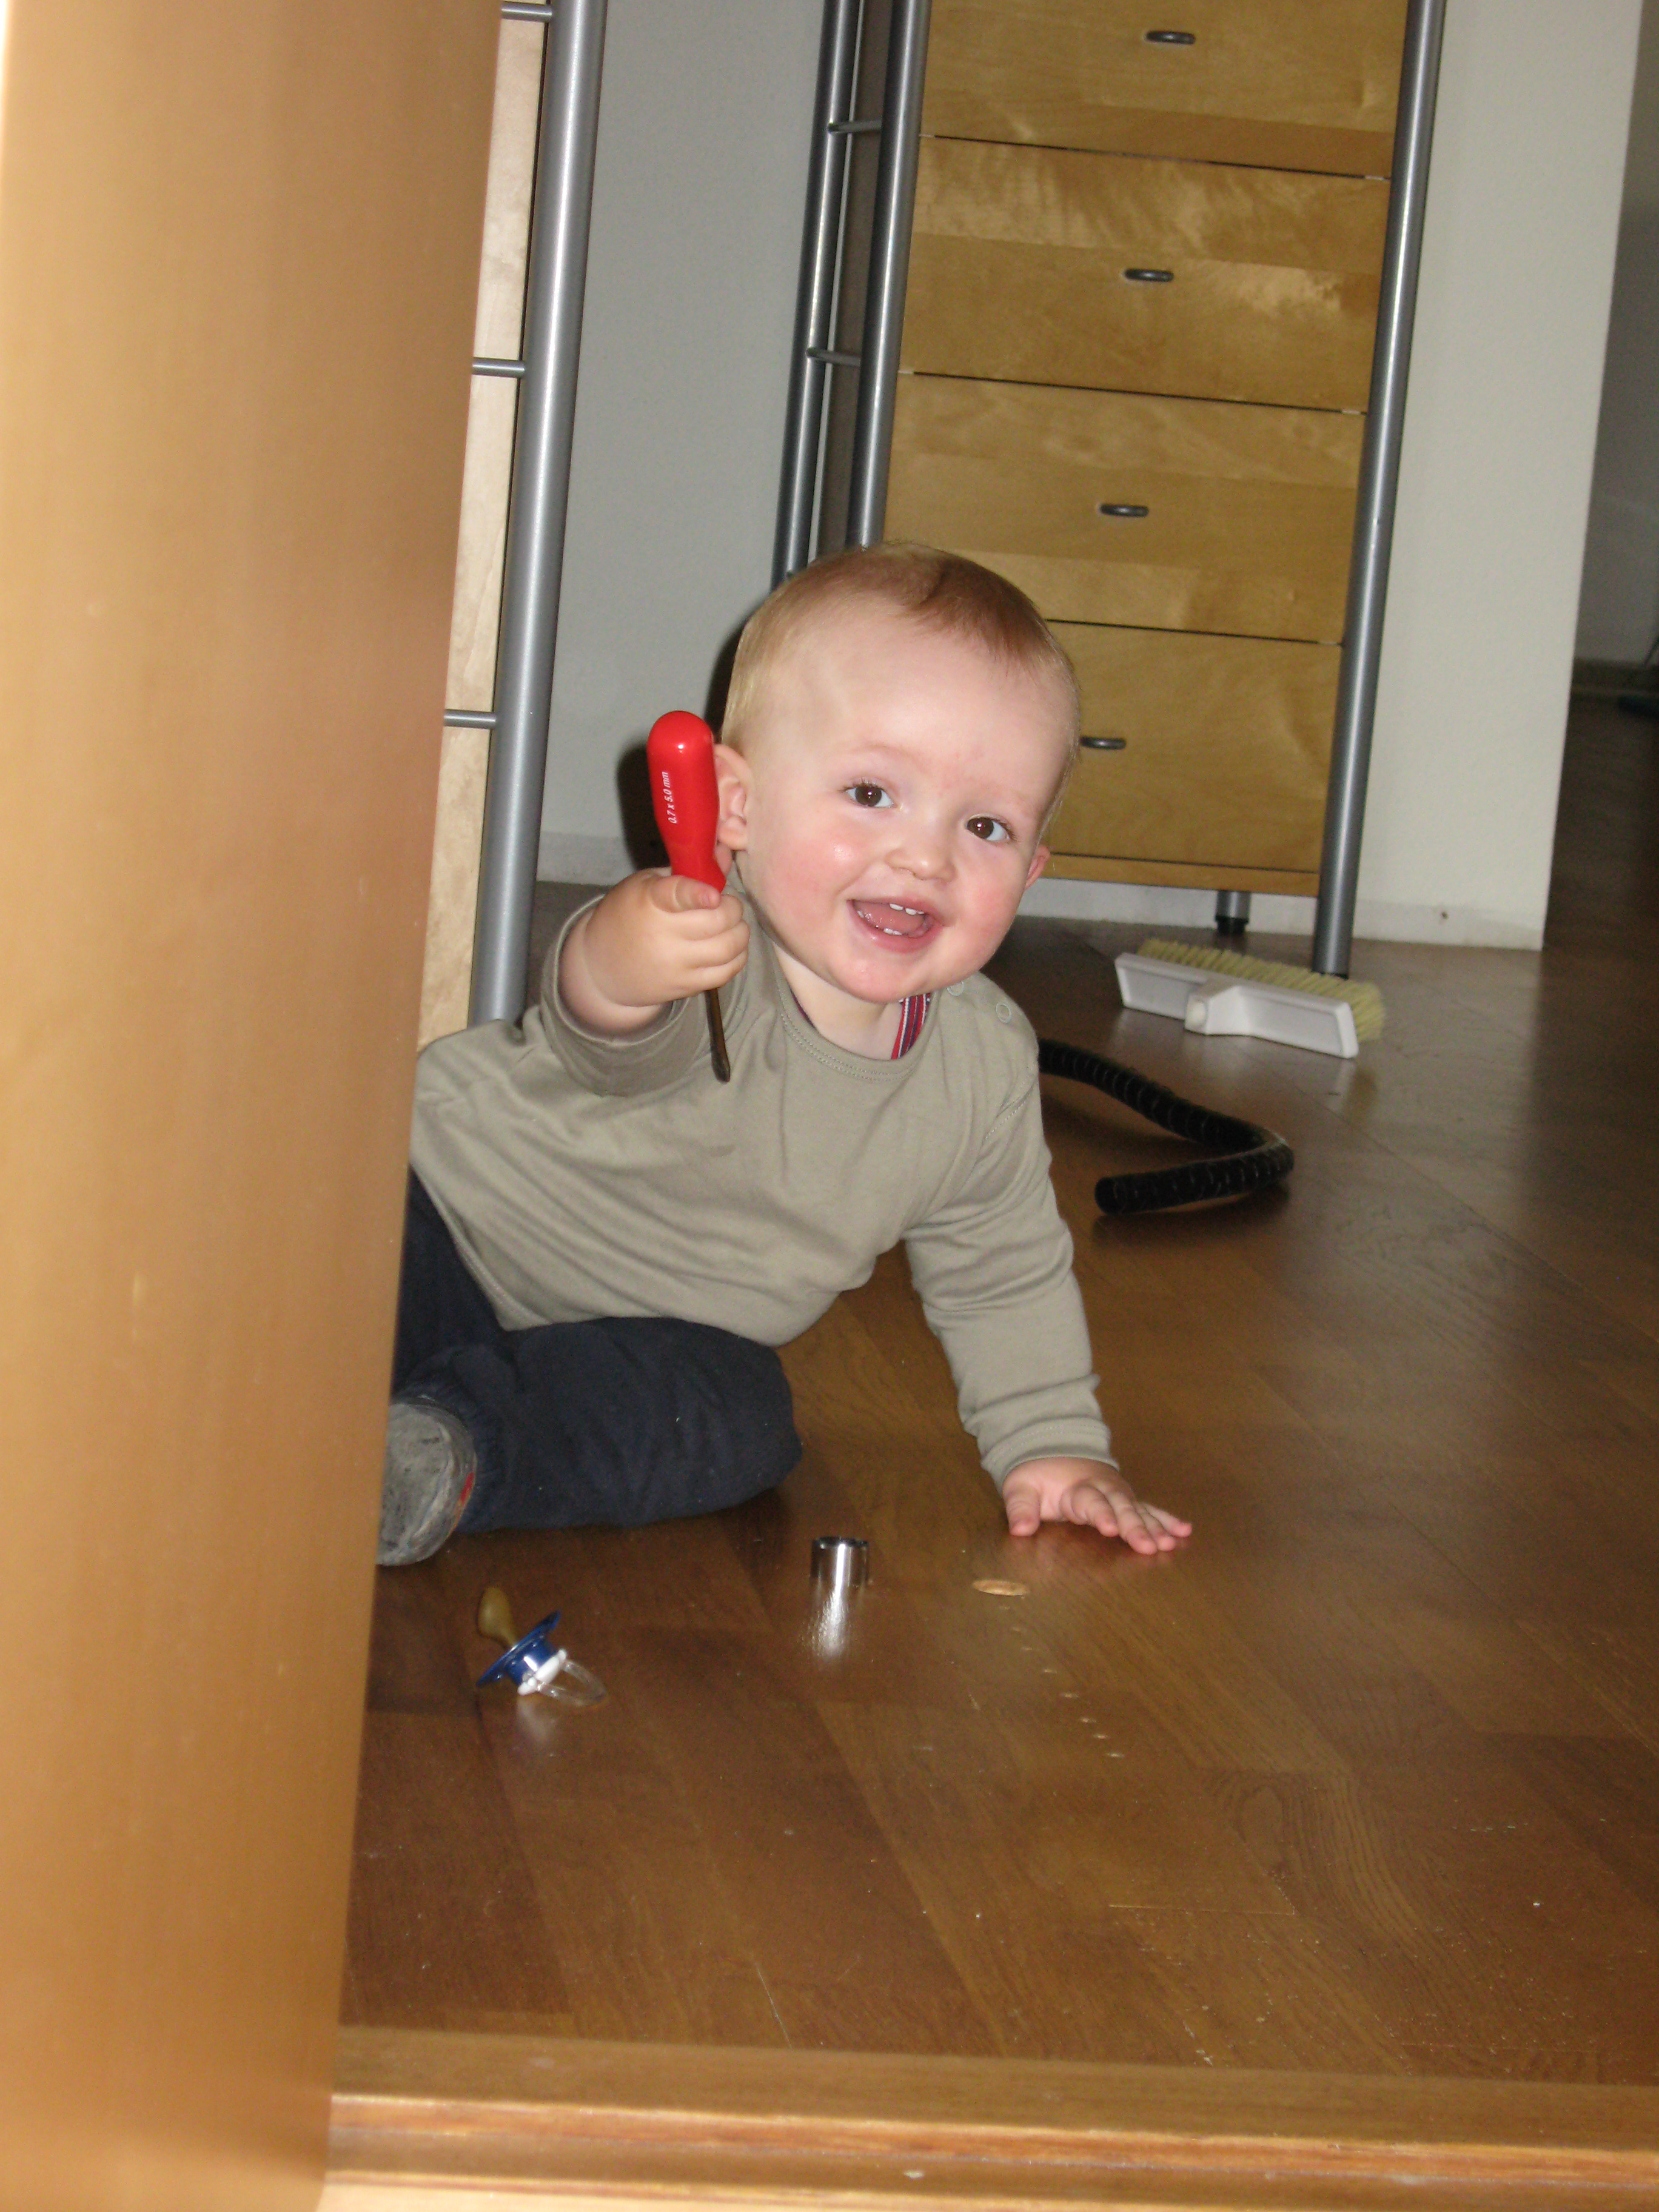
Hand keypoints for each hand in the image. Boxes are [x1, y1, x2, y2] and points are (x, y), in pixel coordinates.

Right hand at [560, 870, 747, 1034]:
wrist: (602, 967)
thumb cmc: (628, 915)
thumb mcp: (647, 884)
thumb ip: (688, 869)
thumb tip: (726, 851)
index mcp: (651, 901)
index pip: (677, 896)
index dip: (698, 894)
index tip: (714, 894)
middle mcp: (663, 935)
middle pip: (718, 921)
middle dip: (733, 908)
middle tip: (728, 904)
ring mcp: (676, 964)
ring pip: (728, 947)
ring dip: (740, 931)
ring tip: (732, 924)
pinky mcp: (686, 986)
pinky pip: (726, 972)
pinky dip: (738, 956)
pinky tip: (731, 945)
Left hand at [1002, 1457, 1190, 1554]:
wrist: (1053, 1450)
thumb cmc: (1037, 1476)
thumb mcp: (1020, 1487)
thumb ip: (1020, 1508)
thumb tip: (1020, 1529)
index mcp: (1076, 1488)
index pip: (1091, 1501)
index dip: (1101, 1513)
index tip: (1111, 1528)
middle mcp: (1103, 1489)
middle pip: (1122, 1507)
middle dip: (1135, 1526)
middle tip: (1148, 1545)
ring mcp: (1118, 1494)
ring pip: (1140, 1509)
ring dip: (1156, 1526)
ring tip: (1170, 1543)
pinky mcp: (1127, 1499)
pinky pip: (1150, 1508)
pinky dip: (1167, 1519)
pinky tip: (1184, 1530)